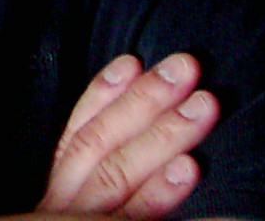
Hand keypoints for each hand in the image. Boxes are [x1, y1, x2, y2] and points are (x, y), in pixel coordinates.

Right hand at [38, 53, 218, 218]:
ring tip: (204, 106)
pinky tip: (191, 168)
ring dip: (163, 135)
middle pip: (99, 144)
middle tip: (186, 67)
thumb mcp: (80, 193)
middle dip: (143, 100)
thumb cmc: (88, 210)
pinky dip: (162, 192)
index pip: (77, 135)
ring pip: (117, 174)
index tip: (132, 60)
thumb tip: (137, 100)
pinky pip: (138, 216)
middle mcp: (65, 203)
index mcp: (60, 189)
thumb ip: (100, 165)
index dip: (102, 94)